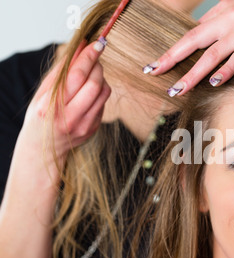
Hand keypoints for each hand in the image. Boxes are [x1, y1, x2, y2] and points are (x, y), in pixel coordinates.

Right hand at [21, 40, 110, 163]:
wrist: (43, 148)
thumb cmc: (40, 116)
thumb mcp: (42, 94)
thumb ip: (60, 72)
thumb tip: (79, 49)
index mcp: (52, 106)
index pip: (77, 76)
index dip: (89, 57)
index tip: (97, 44)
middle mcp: (70, 117)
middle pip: (94, 84)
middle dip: (97, 65)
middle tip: (94, 56)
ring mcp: (85, 125)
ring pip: (104, 92)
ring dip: (101, 77)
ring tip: (91, 74)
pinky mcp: (94, 128)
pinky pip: (104, 103)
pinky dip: (99, 91)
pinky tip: (89, 91)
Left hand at [145, 0, 233, 95]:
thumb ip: (225, 24)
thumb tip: (207, 38)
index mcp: (222, 10)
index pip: (193, 32)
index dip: (174, 49)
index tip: (158, 62)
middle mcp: (228, 17)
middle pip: (193, 41)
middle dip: (171, 58)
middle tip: (153, 72)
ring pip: (210, 54)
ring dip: (192, 73)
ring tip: (177, 89)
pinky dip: (224, 71)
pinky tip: (213, 83)